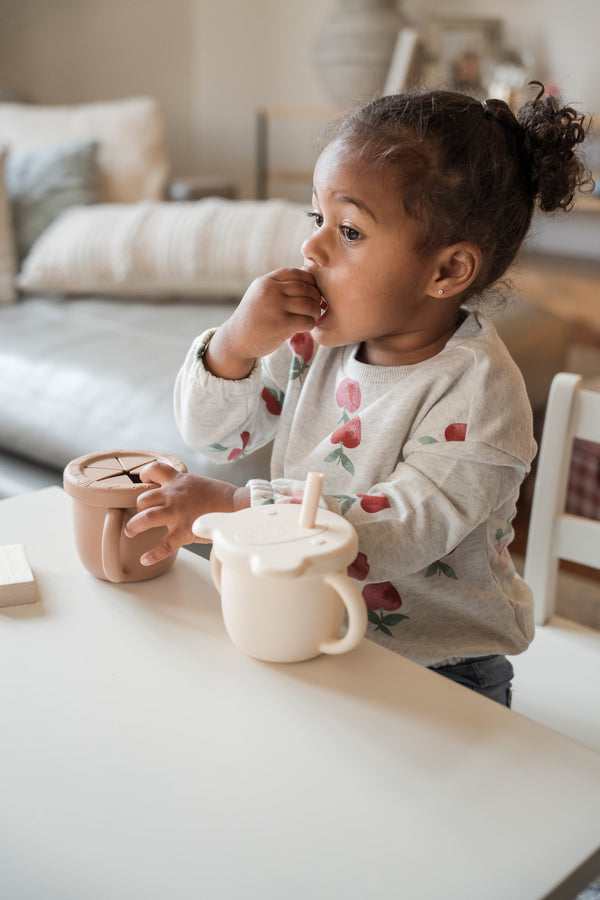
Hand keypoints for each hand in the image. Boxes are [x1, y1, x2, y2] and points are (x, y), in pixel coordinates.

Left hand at [124, 461, 249, 565]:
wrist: (238, 506)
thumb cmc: (221, 497)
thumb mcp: (198, 484)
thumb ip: (184, 488)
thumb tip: (176, 497)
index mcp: (179, 481)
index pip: (155, 469)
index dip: (145, 474)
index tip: (143, 481)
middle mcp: (174, 495)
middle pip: (143, 498)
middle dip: (138, 507)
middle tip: (138, 515)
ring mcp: (177, 513)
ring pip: (146, 518)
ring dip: (134, 526)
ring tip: (130, 532)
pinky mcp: (184, 531)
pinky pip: (164, 545)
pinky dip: (152, 554)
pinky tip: (144, 559)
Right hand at [205, 267, 321, 378]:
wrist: (236, 340)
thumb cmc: (254, 317)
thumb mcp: (260, 294)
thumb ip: (279, 285)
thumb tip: (308, 275)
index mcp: (266, 281)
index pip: (297, 273)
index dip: (310, 282)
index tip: (311, 292)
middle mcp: (270, 291)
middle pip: (306, 288)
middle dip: (316, 298)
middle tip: (315, 307)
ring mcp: (275, 307)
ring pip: (309, 304)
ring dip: (315, 312)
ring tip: (312, 317)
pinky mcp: (281, 325)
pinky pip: (306, 321)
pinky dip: (310, 325)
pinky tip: (306, 327)